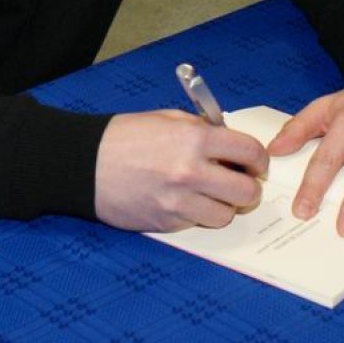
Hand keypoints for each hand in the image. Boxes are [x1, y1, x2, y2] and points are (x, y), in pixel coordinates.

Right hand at [94, 110, 267, 231]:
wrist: (83, 163)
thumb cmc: (123, 137)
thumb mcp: (166, 119)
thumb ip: (202, 131)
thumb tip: (230, 147)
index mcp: (194, 138)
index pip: (250, 152)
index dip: (259, 160)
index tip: (256, 164)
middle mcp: (190, 171)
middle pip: (247, 192)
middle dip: (248, 188)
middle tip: (238, 183)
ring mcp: (178, 201)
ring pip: (226, 215)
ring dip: (223, 206)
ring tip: (209, 194)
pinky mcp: (166, 222)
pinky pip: (197, 223)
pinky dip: (196, 214)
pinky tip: (182, 200)